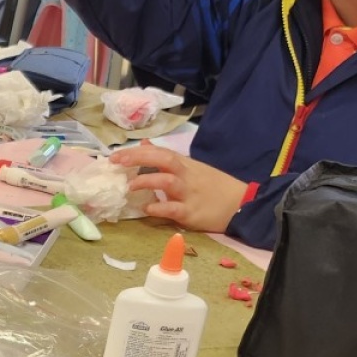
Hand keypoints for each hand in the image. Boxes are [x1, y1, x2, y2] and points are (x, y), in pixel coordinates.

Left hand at [110, 142, 247, 231]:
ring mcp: (189, 194)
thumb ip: (167, 158)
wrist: (242, 204)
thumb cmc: (213, 186)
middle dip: (138, 159)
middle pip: (162, 160)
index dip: (136, 152)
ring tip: (130, 186)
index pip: (159, 152)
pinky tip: (147, 209)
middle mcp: (185, 176)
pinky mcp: (192, 213)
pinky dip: (159, 208)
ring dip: (146, 181)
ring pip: (167, 182)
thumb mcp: (191, 168)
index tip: (114, 155)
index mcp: (184, 164)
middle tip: (116, 163)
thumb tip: (144, 144)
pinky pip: (174, 209)